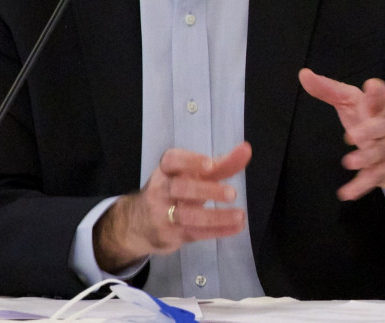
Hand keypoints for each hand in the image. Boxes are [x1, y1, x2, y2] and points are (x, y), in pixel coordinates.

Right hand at [93, 143, 251, 272]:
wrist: (138, 224)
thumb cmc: (173, 192)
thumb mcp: (191, 175)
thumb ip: (220, 164)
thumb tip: (246, 150)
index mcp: (166, 170)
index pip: (172, 160)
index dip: (190, 160)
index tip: (210, 164)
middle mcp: (161, 190)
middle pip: (180, 188)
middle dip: (206, 190)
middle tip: (232, 193)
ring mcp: (162, 214)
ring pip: (187, 215)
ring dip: (216, 217)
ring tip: (240, 215)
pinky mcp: (170, 235)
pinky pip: (194, 233)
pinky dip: (217, 231)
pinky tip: (236, 227)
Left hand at [298, 68, 384, 201]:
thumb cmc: (371, 122)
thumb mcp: (352, 104)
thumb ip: (329, 90)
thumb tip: (303, 74)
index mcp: (376, 108)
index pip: (381, 96)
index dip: (377, 92)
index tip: (371, 87)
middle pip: (382, 126)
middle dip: (370, 130)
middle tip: (353, 136)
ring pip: (377, 154)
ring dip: (364, 158)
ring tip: (348, 162)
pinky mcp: (384, 171)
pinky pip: (372, 179)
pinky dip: (360, 187)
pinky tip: (346, 193)